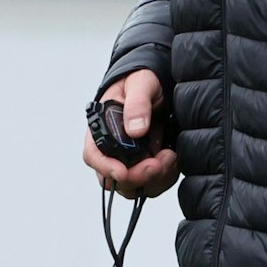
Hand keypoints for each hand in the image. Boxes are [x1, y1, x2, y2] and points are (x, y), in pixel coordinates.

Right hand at [81, 69, 178, 199]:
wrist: (158, 84)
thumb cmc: (141, 80)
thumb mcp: (140, 83)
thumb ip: (137, 103)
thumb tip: (135, 130)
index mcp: (101, 128)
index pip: (93, 155)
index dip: (105, 168)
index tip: (123, 172)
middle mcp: (112, 148)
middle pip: (114, 179)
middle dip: (136, 177)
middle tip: (157, 164)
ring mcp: (129, 159)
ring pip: (133, 186)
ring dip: (153, 179)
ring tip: (170, 157)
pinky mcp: (146, 163)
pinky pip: (151, 183)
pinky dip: (164, 178)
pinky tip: (173, 160)